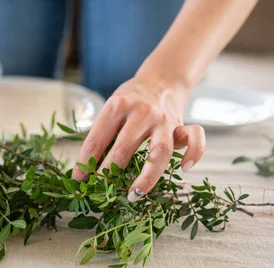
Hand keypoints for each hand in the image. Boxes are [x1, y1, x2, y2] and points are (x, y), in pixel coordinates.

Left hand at [72, 75, 204, 201]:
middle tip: (99, 192)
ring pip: (159, 151)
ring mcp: (163, 120)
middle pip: (123, 148)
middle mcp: (141, 112)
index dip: (84, 164)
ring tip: (133, 194)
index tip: (78, 181)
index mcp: (116, 106)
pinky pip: (195, 139)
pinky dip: (194, 154)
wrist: (160, 79)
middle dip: (109, 175)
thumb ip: (103, 133)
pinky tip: (183, 168)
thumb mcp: (111, 108)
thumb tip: (86, 168)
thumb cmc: (130, 99)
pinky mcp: (182, 125)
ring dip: (146, 177)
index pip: (96, 140)